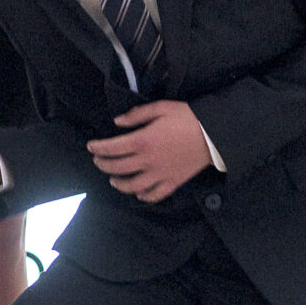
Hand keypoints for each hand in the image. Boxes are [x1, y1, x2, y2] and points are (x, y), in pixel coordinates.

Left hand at [86, 100, 211, 201]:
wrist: (214, 135)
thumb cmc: (188, 118)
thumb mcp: (161, 108)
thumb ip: (137, 115)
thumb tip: (118, 122)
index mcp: (143, 141)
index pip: (112, 148)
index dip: (98, 148)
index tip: (91, 146)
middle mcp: (148, 161)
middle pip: (118, 168)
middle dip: (103, 164)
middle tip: (98, 161)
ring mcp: (160, 174)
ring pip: (132, 186)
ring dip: (118, 184)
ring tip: (113, 180)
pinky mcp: (172, 182)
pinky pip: (155, 195)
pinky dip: (143, 196)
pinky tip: (138, 192)